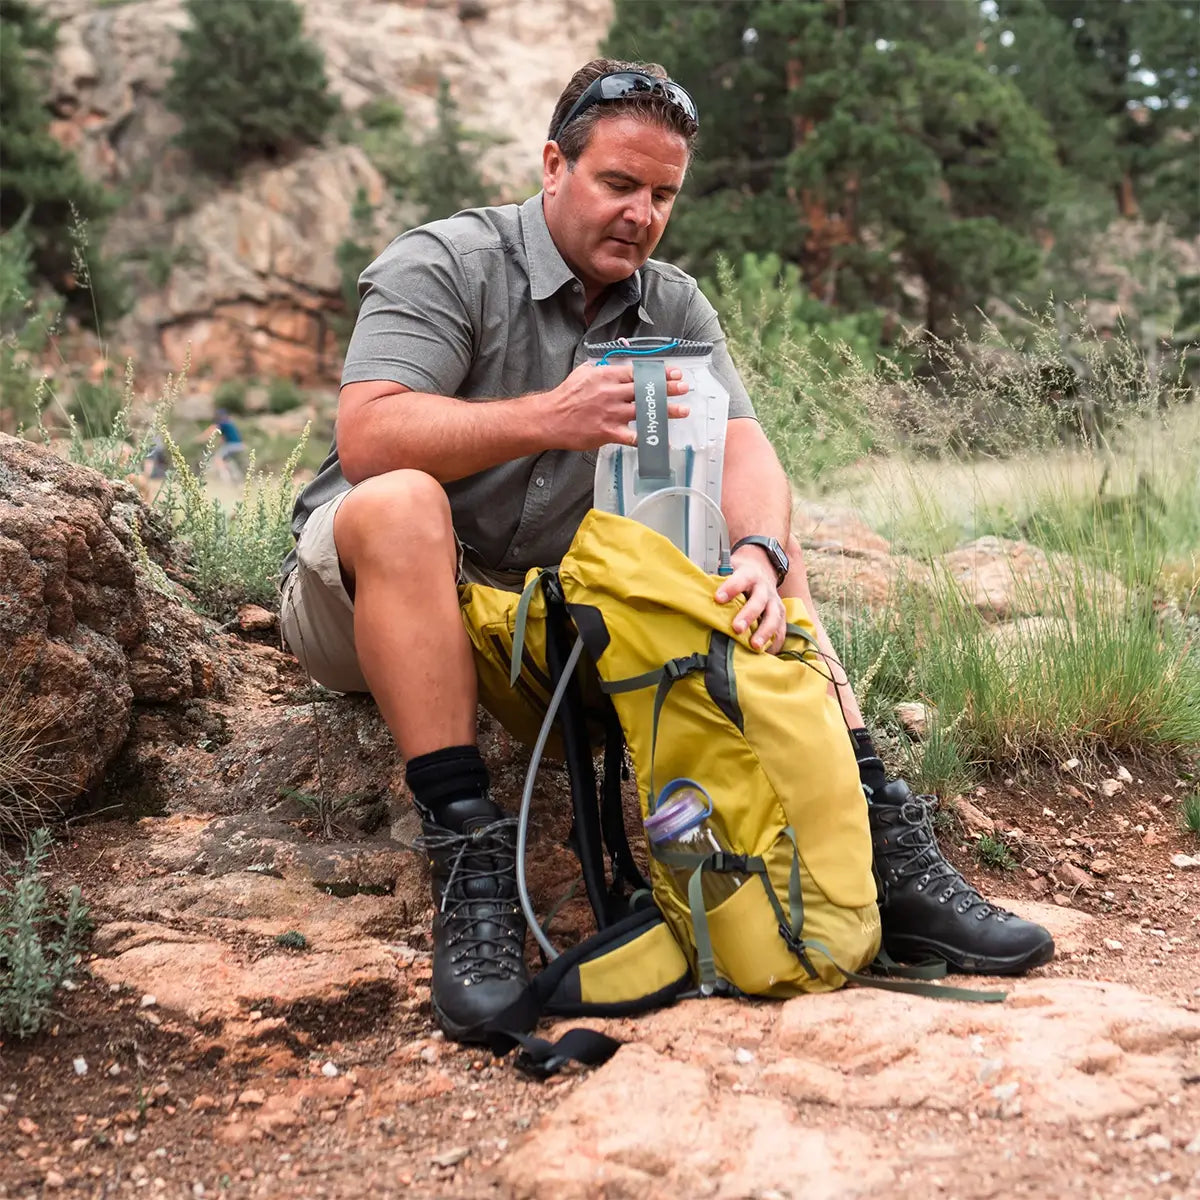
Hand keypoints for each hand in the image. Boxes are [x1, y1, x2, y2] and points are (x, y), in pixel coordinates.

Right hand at [541, 361, 688, 451]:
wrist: (549, 419)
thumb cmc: (564, 397)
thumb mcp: (581, 373)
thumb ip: (598, 369)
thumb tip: (609, 366)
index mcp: (606, 376)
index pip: (638, 372)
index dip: (658, 372)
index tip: (673, 372)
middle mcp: (612, 393)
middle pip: (646, 389)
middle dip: (668, 388)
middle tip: (684, 388)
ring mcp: (611, 413)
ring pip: (644, 411)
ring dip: (666, 411)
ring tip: (683, 410)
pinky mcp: (608, 432)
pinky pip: (633, 436)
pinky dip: (649, 439)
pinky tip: (662, 441)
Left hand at [714, 546, 786, 652]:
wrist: (761, 571)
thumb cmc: (738, 575)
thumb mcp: (727, 570)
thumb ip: (714, 578)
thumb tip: (694, 587)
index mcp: (749, 574)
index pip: (741, 579)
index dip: (730, 588)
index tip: (718, 599)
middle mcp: (764, 588)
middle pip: (758, 601)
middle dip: (748, 615)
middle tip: (736, 628)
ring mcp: (774, 602)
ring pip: (773, 616)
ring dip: (764, 632)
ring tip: (754, 646)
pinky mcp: (780, 615)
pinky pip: (781, 629)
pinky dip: (775, 642)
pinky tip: (768, 653)